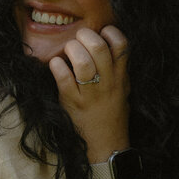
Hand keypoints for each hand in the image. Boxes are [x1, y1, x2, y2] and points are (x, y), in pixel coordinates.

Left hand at [48, 25, 129, 160]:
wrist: (107, 146)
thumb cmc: (112, 114)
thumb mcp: (122, 89)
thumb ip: (118, 68)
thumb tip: (106, 43)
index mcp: (121, 77)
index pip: (122, 45)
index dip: (110, 32)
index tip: (101, 32)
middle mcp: (107, 83)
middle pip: (99, 48)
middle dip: (85, 36)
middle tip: (78, 38)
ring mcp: (90, 94)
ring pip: (82, 62)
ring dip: (72, 50)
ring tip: (68, 51)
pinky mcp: (73, 103)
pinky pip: (64, 79)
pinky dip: (57, 66)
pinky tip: (56, 65)